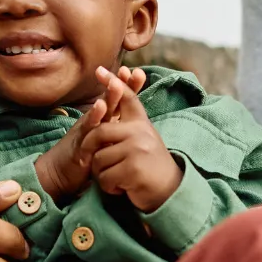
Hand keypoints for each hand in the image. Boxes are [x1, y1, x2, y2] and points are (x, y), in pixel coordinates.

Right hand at [34, 65, 148, 198]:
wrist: (59, 171)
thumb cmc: (85, 154)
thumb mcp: (105, 139)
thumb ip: (117, 126)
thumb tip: (135, 117)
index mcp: (105, 119)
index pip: (119, 101)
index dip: (128, 87)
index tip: (140, 73)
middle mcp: (95, 121)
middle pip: (109, 100)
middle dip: (119, 85)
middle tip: (127, 70)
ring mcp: (86, 130)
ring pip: (99, 112)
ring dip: (108, 98)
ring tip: (116, 85)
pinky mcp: (80, 143)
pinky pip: (87, 131)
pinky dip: (93, 119)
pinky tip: (99, 108)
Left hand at [75, 66, 182, 213]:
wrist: (168, 192)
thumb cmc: (149, 165)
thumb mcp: (142, 139)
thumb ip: (128, 124)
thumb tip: (108, 102)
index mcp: (141, 124)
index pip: (127, 99)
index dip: (113, 84)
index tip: (99, 70)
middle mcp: (141, 133)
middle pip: (100, 133)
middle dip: (92, 150)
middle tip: (95, 162)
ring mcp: (137, 150)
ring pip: (99, 159)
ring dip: (103, 174)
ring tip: (119, 177)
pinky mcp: (134, 170)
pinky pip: (105, 178)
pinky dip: (109, 187)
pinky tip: (122, 187)